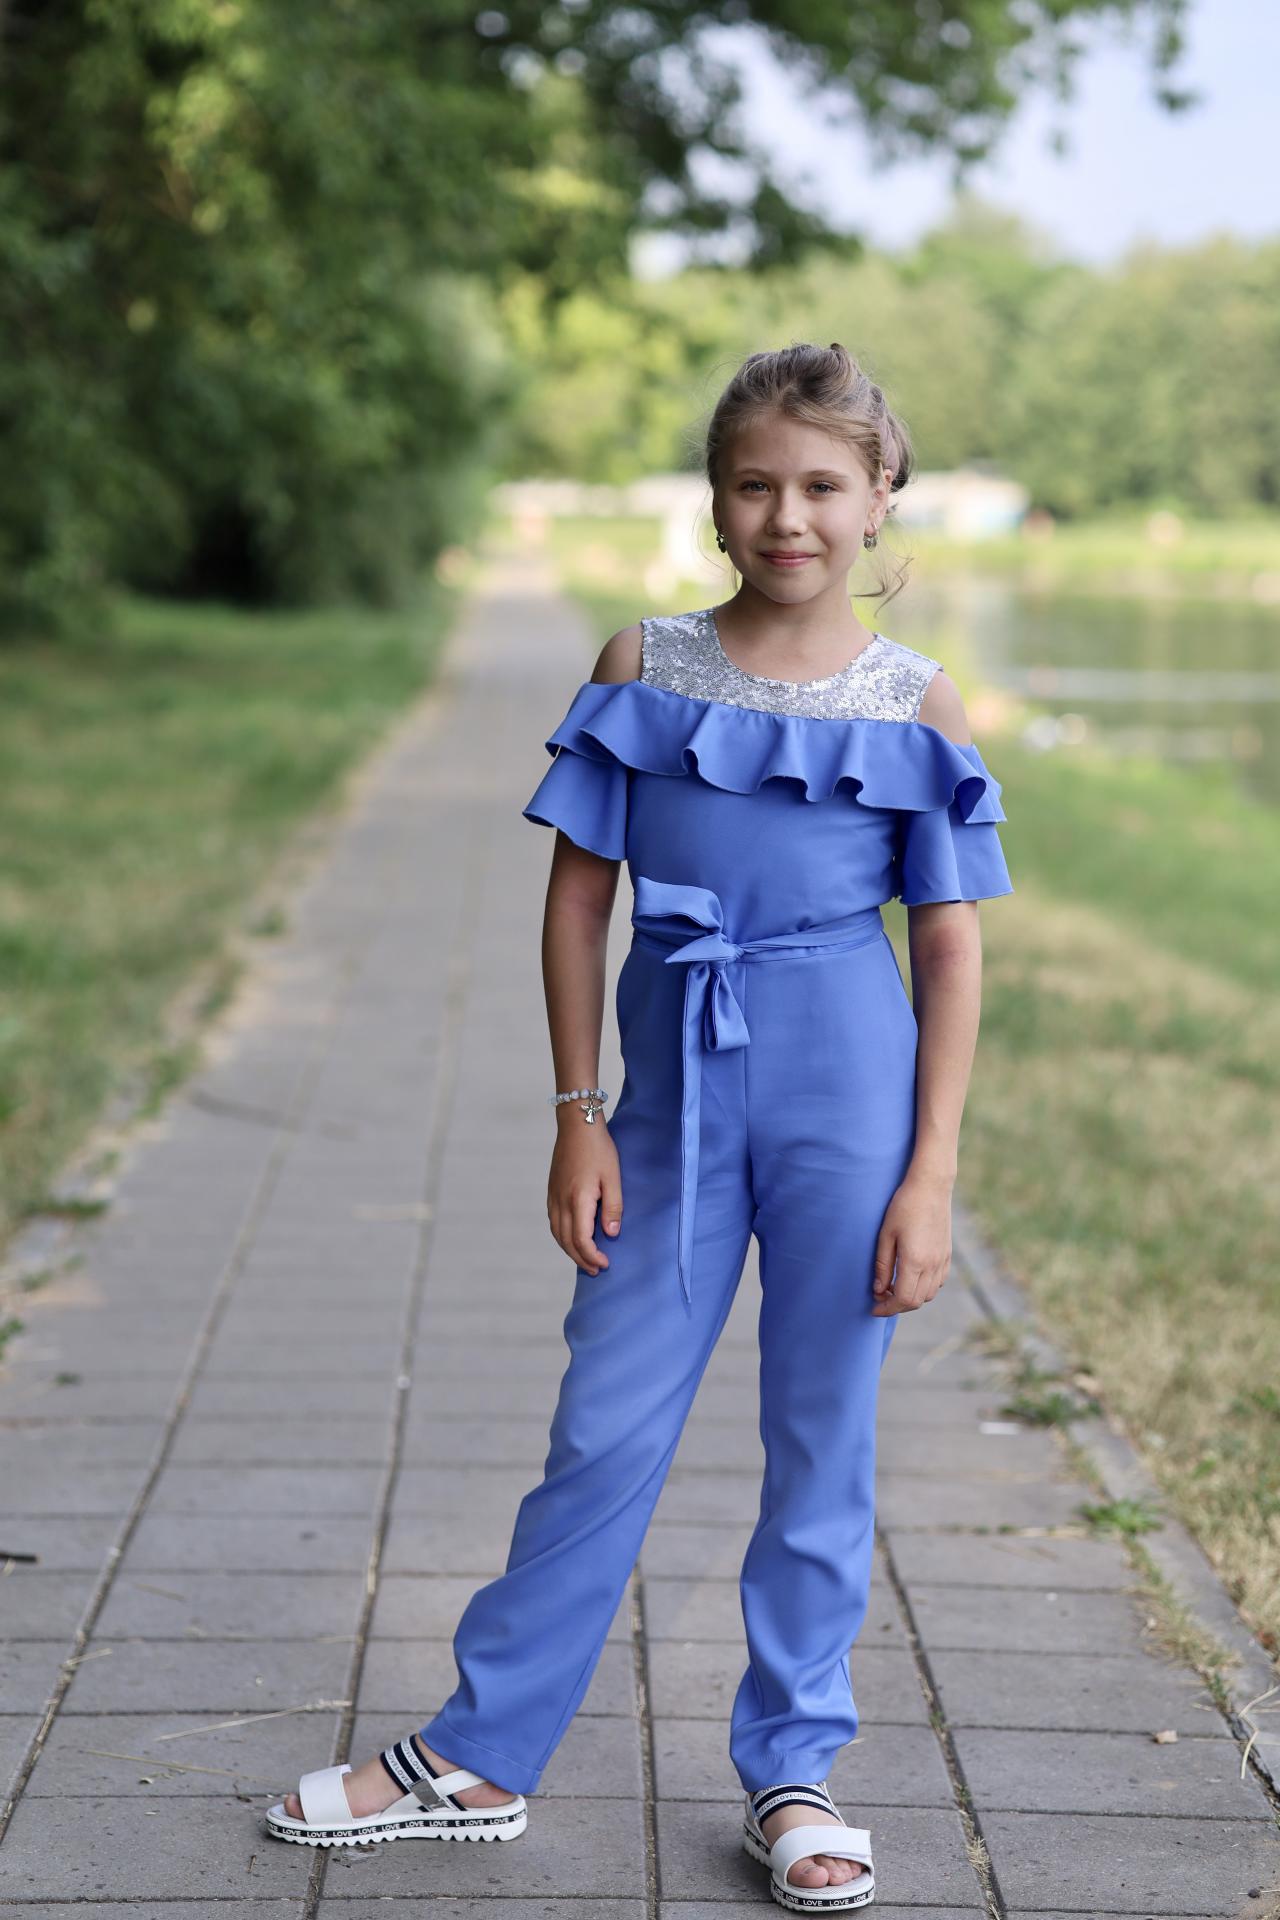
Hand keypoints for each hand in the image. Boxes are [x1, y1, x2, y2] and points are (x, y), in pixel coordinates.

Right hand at [548, 1122, 623, 1274]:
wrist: (576, 1125)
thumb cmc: (599, 1149)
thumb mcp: (613, 1177)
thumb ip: (613, 1206)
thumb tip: (611, 1234)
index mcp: (578, 1200)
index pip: (581, 1239)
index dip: (592, 1256)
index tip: (605, 1264)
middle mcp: (561, 1202)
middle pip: (566, 1241)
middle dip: (581, 1259)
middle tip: (596, 1270)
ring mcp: (553, 1197)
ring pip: (557, 1234)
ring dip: (570, 1251)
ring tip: (584, 1260)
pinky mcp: (551, 1192)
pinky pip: (553, 1222)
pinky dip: (561, 1237)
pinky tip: (571, 1239)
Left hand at [870, 1168, 951, 1315]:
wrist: (931, 1186)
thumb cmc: (904, 1206)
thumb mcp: (885, 1234)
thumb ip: (882, 1265)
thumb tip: (878, 1290)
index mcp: (915, 1261)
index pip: (902, 1299)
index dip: (887, 1308)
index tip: (874, 1308)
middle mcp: (932, 1265)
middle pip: (916, 1301)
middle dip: (896, 1306)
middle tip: (880, 1298)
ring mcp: (943, 1261)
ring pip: (928, 1295)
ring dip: (911, 1297)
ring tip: (893, 1287)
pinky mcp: (948, 1255)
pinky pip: (938, 1283)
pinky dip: (924, 1288)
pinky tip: (911, 1277)